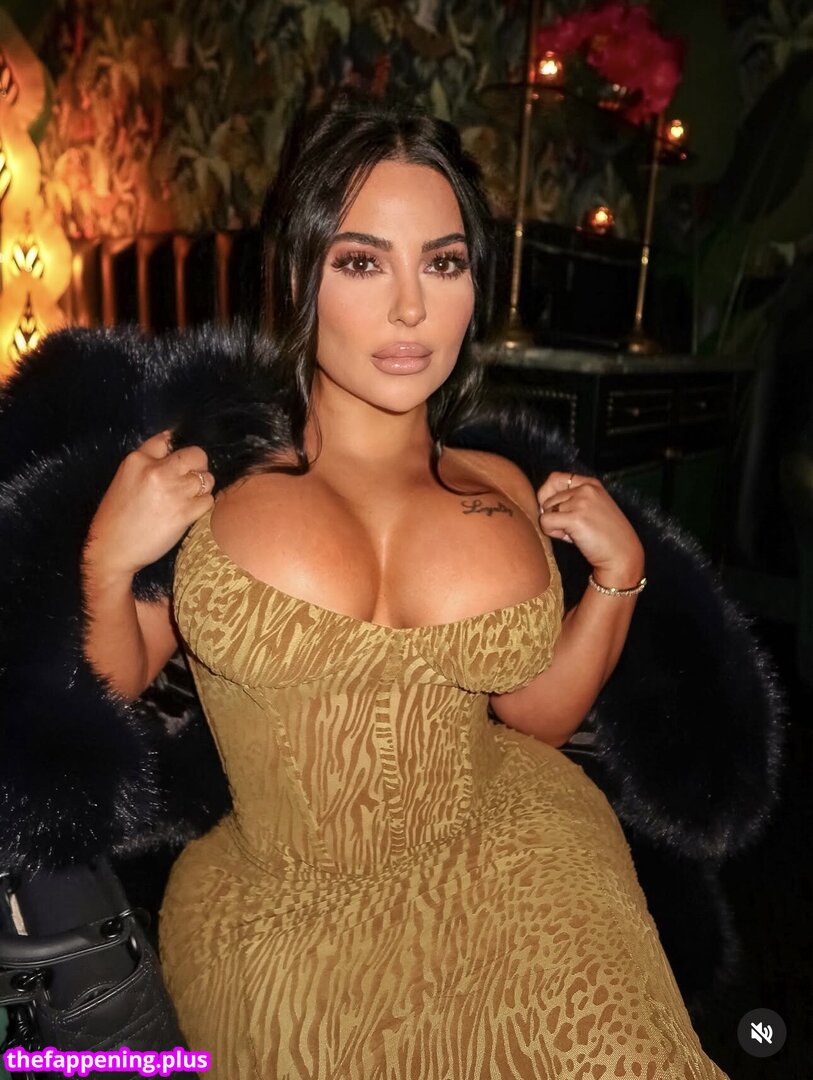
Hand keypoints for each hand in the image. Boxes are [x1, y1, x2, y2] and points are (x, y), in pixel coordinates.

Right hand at [83, 431, 214, 578]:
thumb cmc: (116, 517)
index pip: (167, 441)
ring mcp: (174, 491)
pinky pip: (208, 500)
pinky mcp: (185, 512)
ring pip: (207, 479)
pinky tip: (188, 512)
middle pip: (196, 455)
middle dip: (199, 466)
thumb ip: (147, 459)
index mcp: (138, 460)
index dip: (176, 452)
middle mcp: (157, 471)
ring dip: (202, 489)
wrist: (112, 549)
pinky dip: (202, 506)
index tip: (176, 464)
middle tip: (190, 480)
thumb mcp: (125, 478)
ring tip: (187, 499)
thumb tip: (169, 437)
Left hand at [537, 471, 644, 583]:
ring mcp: (581, 502)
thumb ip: (572, 500)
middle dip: (554, 515)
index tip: (554, 510)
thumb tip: (540, 504)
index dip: (547, 494)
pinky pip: (545, 522)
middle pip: (548, 498)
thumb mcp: (592, 508)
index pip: (555, 478)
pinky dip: (552, 532)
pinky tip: (570, 538)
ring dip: (555, 525)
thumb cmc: (605, 536)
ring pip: (546, 511)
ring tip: (574, 533)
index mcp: (591, 484)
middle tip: (572, 528)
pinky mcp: (575, 517)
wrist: (622, 554)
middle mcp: (586, 489)